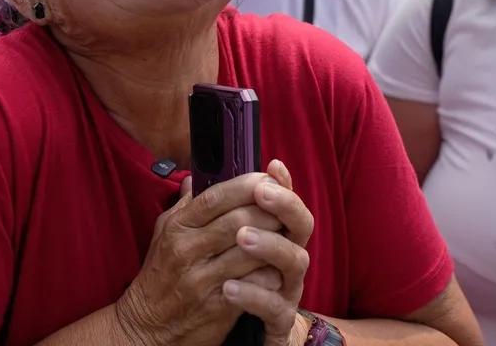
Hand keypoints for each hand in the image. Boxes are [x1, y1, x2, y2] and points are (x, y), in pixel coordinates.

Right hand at [116, 172, 285, 345]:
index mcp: (177, 228)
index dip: (246, 184)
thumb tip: (196, 177)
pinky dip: (271, 272)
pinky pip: (255, 283)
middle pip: (239, 220)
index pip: (215, 196)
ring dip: (275, 240)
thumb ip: (183, 206)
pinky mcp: (218, 307)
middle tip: (284, 208)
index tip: (266, 179)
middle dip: (269, 210)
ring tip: (286, 234)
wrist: (146, 329)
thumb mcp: (163, 235)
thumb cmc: (159, 277)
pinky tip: (277, 267)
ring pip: (251, 251)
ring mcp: (203, 280)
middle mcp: (188, 251)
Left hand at [224, 160, 313, 345]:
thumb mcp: (218, 246)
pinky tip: (229, 287)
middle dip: (284, 205)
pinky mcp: (279, 320)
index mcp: (275, 235)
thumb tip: (194, 181)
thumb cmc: (229, 283)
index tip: (271, 167)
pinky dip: (253, 294)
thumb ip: (213, 215)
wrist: (231, 336)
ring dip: (270, 245)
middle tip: (262, 193)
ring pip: (295, 261)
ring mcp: (287, 289)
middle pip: (301, 225)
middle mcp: (287, 259)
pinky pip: (272, 307)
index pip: (286, 203)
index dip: (283, 184)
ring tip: (243, 237)